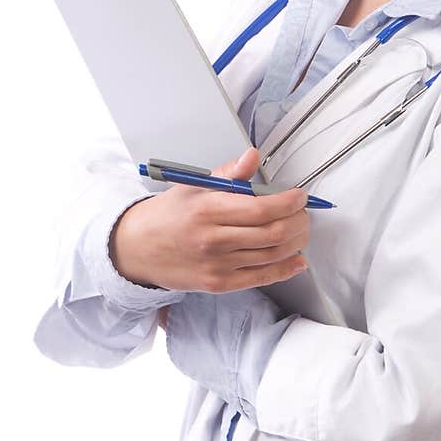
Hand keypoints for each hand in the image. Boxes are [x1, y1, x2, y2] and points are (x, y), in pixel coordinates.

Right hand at [110, 145, 310, 293]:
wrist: (137, 249)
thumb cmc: (168, 215)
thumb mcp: (194, 186)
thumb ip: (229, 174)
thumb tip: (253, 156)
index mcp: (208, 210)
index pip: (262, 208)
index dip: (289, 202)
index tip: (300, 196)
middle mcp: (213, 240)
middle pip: (273, 233)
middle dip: (298, 221)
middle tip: (304, 212)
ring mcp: (217, 265)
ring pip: (272, 255)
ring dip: (296, 242)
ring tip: (301, 229)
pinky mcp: (219, 284)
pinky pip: (261, 278)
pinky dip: (285, 269)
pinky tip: (297, 260)